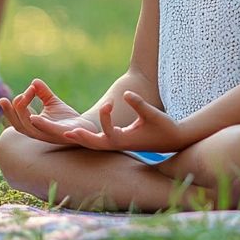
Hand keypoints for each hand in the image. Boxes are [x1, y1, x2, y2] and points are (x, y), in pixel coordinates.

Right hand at [0, 79, 97, 144]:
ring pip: (30, 129)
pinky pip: (49, 131)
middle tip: (8, 97)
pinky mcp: (62, 135)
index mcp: (33, 126)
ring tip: (20, 100)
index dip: (10, 108)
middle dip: (11, 111)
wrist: (86, 127)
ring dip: (23, 115)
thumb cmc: (66, 118)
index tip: (14, 93)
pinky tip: (35, 117)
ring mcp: (49, 136)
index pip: (16, 119)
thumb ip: (42, 93)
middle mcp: (38, 133)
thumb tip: (34, 81)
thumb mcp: (53, 103)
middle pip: (19, 125)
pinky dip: (41, 125)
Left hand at [59, 91, 187, 152]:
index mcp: (126, 140)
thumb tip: (125, 94)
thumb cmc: (164, 127)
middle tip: (66, 133)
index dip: (105, 117)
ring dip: (83, 139)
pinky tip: (80, 134)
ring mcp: (119, 145)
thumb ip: (139, 104)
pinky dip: (90, 139)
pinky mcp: (120, 142)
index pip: (109, 131)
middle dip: (82, 138)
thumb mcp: (152, 114)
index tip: (109, 103)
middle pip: (96, 144)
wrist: (173, 140)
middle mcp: (120, 144)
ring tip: (68, 134)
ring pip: (96, 145)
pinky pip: (101, 142)